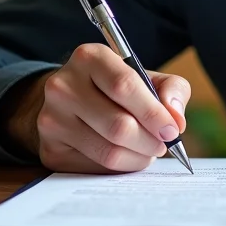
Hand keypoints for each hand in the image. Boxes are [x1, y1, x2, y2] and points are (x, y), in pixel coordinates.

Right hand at [0, 43, 189, 172]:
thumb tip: (175, 119)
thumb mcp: (146, 76)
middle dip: (150, 141)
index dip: (153, 113)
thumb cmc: (115, 87)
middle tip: (162, 145)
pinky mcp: (50, 149)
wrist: (68, 101)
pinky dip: (120, 167)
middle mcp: (63, 85)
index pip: (124, 86)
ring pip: (108, 151)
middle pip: (118, 125)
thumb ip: (171, 89)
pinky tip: (125, 156)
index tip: (172, 130)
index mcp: (89, 57)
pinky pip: (95, 168)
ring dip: (138, 157)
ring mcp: (52, 119)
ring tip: (147, 151)